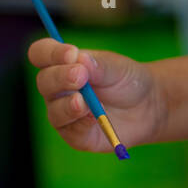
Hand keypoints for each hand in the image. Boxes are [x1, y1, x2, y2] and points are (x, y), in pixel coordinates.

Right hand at [26, 38, 165, 151]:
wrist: (147, 105)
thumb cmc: (126, 80)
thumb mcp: (117, 67)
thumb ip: (98, 65)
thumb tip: (79, 59)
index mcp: (61, 64)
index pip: (40, 54)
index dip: (50, 53)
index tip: (70, 53)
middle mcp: (56, 89)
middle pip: (44, 82)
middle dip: (60, 78)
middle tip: (80, 76)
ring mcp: (63, 112)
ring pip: (54, 110)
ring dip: (68, 105)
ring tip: (83, 101)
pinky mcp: (75, 135)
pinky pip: (71, 130)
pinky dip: (82, 123)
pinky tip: (94, 117)